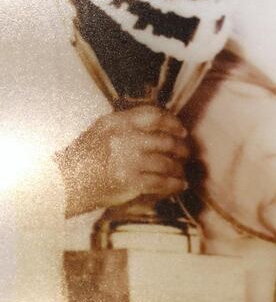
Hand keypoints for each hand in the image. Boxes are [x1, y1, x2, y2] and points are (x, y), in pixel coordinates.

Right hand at [55, 105, 188, 216]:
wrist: (65, 184)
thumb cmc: (85, 156)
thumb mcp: (102, 130)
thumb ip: (128, 125)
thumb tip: (163, 125)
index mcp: (117, 122)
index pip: (154, 116)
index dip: (173, 123)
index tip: (182, 131)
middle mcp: (124, 139)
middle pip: (165, 141)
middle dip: (181, 148)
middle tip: (186, 153)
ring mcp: (128, 160)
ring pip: (167, 163)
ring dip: (179, 168)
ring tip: (181, 171)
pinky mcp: (130, 181)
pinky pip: (162, 182)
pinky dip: (175, 184)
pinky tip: (180, 185)